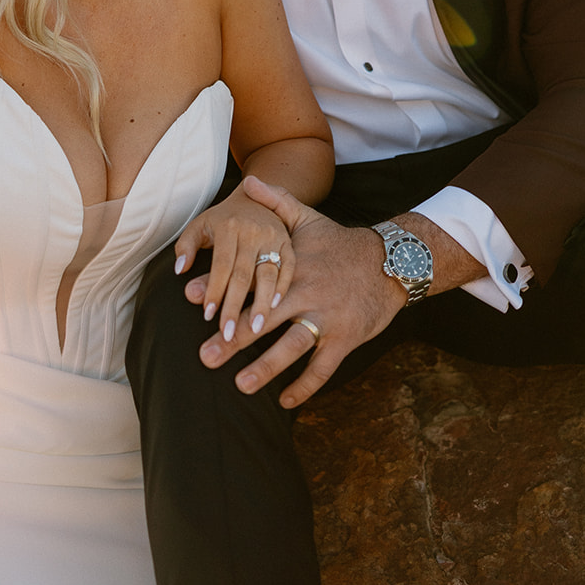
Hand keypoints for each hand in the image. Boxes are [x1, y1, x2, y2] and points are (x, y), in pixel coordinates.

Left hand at [174, 176, 294, 343]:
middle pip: (243, 275)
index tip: (208, 316)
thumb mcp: (199, 224)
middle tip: (228, 334)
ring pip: (268, 274)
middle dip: (235, 306)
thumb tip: (180, 269)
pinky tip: (275, 307)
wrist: (252, 196)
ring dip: (262, 303)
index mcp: (230, 227)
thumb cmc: (221, 218)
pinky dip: (282, 288)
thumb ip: (186, 246)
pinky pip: (288, 268)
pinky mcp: (288, 243)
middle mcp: (254, 232)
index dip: (214, 291)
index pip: (221, 266)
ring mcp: (274, 238)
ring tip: (255, 328)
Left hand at [194, 178, 405, 409]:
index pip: (252, 279)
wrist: (391, 261)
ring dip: (266, 368)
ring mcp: (326, 318)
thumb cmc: (340, 243)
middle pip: (265, 319)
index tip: (193, 300)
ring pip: (293, 346)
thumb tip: (248, 181)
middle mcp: (307, 292)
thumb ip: (276, 201)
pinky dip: (305, 386)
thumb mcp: (308, 218)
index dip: (223, 289)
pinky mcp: (345, 339)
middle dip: (234, 338)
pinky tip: (285, 403)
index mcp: (292, 266)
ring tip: (240, 384)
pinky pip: (323, 367)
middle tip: (205, 356)